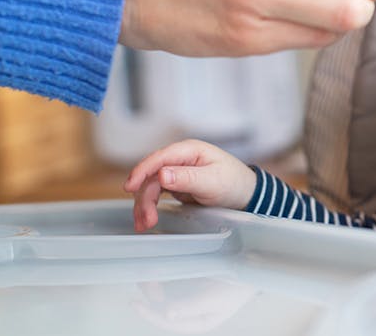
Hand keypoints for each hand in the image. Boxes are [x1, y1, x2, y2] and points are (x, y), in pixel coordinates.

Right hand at [124, 139, 255, 230]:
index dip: (143, 171)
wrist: (245, 194)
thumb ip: (187, 178)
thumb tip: (161, 175)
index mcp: (190, 150)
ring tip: (145, 224)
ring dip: (144, 204)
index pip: (160, 157)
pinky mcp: (176, 183)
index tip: (129, 187)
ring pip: (151, 185)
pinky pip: (157, 193)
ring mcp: (177, 170)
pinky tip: (146, 218)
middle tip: (146, 220)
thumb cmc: (234, 183)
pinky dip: (150, 205)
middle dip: (145, 197)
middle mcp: (180, 158)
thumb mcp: (212, 182)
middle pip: (152, 175)